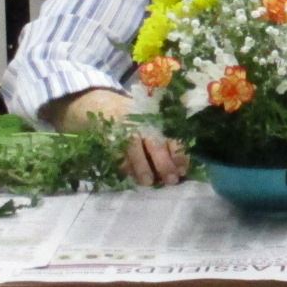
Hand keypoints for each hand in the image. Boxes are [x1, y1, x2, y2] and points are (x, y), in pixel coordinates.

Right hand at [46, 89, 188, 185]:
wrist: (103, 104)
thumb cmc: (137, 119)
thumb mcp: (154, 121)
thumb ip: (168, 139)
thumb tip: (181, 168)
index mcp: (159, 118)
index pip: (173, 135)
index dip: (179, 153)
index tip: (184, 170)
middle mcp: (144, 122)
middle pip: (156, 143)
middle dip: (164, 163)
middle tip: (171, 180)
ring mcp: (125, 128)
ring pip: (135, 149)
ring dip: (142, 167)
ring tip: (148, 182)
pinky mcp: (108, 135)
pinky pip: (116, 152)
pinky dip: (124, 165)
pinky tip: (131, 176)